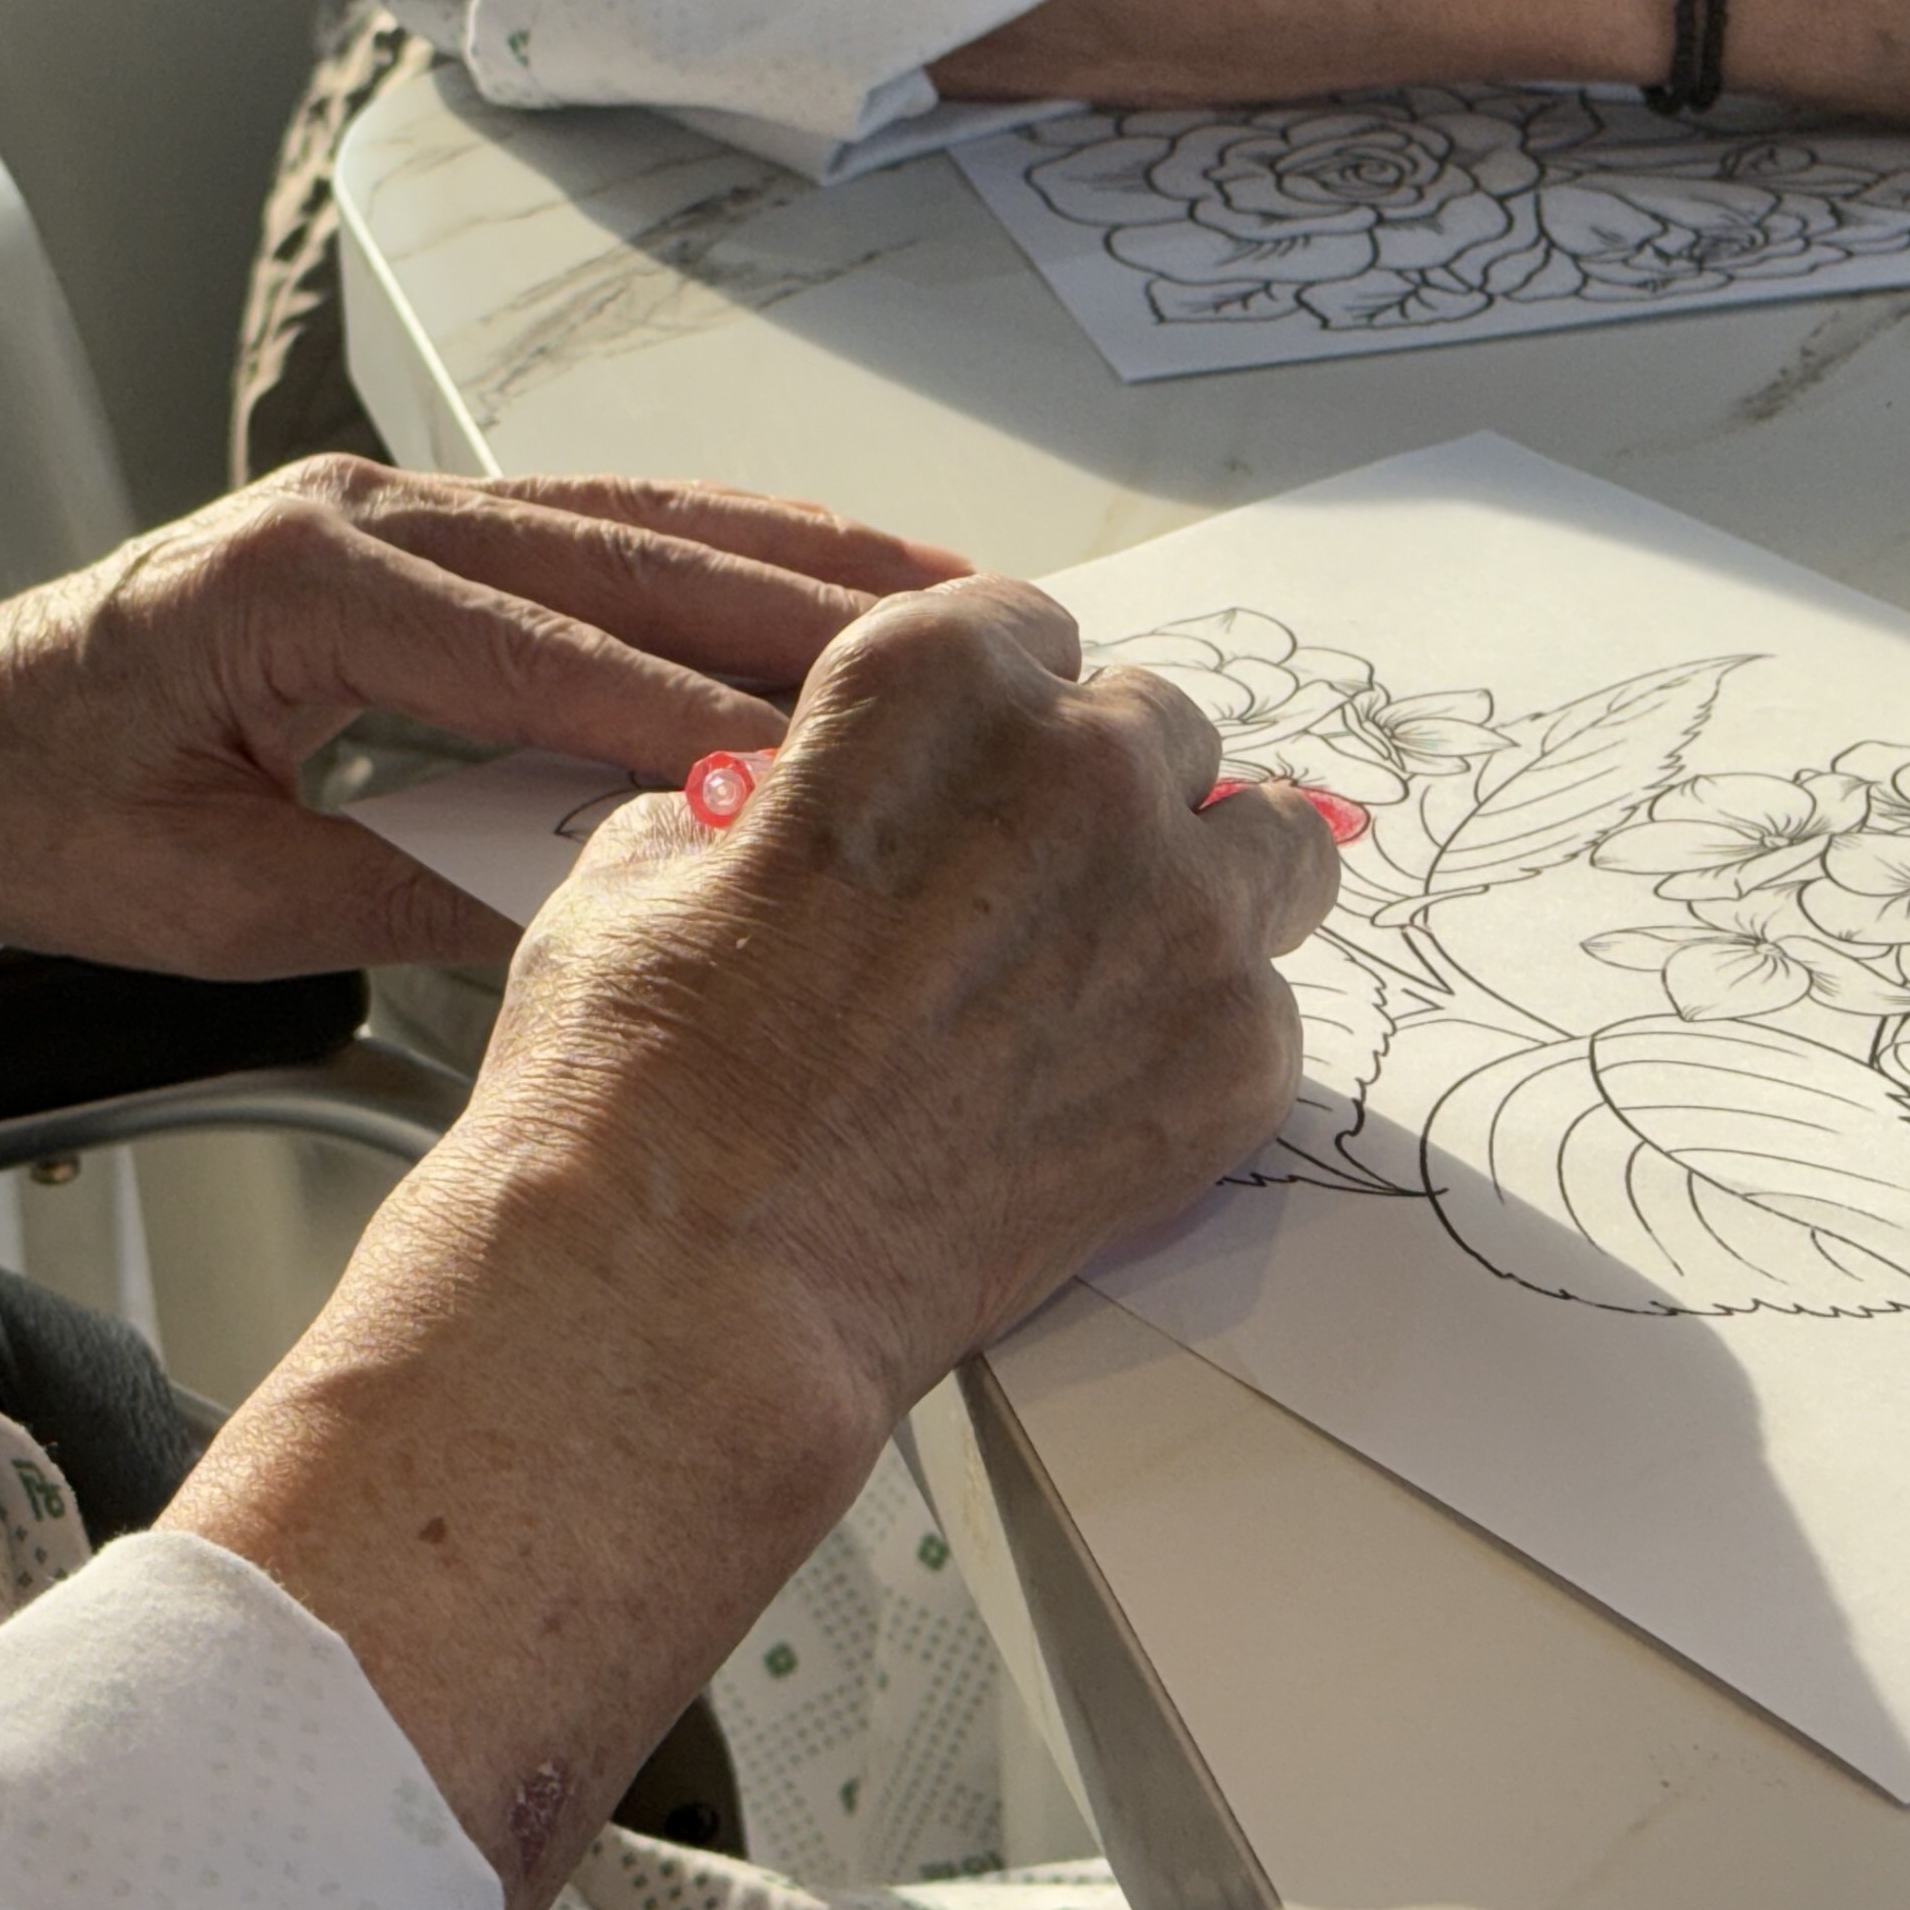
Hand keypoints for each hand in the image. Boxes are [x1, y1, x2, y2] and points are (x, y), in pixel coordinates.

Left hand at [0, 459, 968, 999]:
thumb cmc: (34, 816)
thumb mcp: (211, 903)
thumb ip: (400, 889)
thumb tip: (590, 905)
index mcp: (286, 589)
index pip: (532, 653)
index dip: (682, 713)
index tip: (813, 771)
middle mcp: (351, 511)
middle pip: (616, 552)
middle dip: (795, 610)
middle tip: (959, 659)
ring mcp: (390, 502)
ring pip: (632, 521)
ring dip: (792, 562)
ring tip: (946, 604)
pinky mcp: (418, 530)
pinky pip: (601, 531)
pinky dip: (724, 555)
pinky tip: (829, 581)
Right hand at [463, 573, 1347, 1393]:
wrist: (694, 1278)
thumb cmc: (639, 1074)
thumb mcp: (651, 865)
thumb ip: (769, 809)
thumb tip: (789, 826)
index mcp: (937, 680)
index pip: (1029, 631)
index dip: (998, 712)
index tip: (982, 773)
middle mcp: (1082, 766)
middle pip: (1156, 730)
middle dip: (1098, 799)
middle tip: (1030, 893)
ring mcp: (1179, 910)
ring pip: (1271, 842)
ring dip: (1206, 883)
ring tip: (1124, 963)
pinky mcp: (1232, 1055)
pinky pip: (1267, 1005)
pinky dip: (1198, 1040)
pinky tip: (1098, 1096)